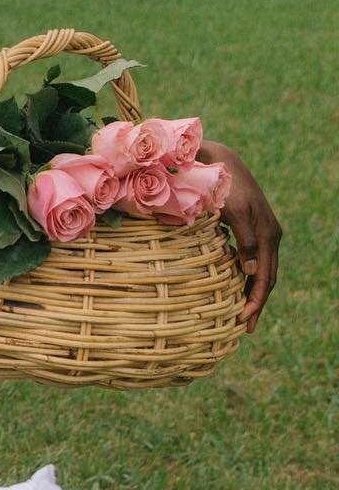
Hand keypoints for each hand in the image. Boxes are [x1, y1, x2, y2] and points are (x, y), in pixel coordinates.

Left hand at [202, 140, 280, 331]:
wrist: (221, 161)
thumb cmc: (225, 185)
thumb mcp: (234, 212)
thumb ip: (245, 241)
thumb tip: (251, 271)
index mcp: (268, 235)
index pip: (265, 277)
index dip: (255, 300)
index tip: (243, 321)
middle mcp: (269, 236)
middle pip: (266, 278)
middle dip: (255, 303)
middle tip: (243, 328)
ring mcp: (261, 233)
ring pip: (260, 271)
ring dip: (251, 293)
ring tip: (240, 315)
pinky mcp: (250, 230)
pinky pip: (251, 260)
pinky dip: (245, 278)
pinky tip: (235, 289)